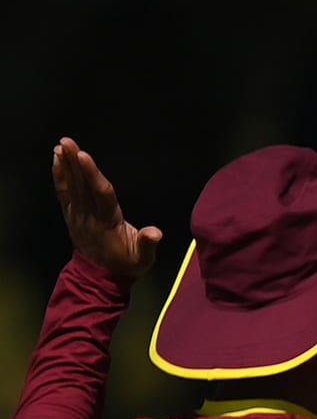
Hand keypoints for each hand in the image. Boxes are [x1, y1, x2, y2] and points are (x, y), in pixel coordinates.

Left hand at [51, 138, 161, 278]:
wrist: (101, 277)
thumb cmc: (127, 264)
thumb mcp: (143, 259)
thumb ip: (147, 244)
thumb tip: (155, 232)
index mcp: (108, 223)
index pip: (100, 194)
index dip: (92, 174)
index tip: (84, 156)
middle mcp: (89, 216)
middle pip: (81, 185)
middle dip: (75, 162)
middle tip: (68, 141)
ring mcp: (77, 215)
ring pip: (71, 186)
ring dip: (66, 164)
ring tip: (62, 145)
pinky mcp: (71, 214)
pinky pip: (64, 192)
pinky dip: (60, 175)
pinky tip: (58, 160)